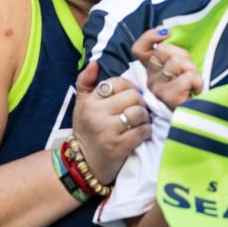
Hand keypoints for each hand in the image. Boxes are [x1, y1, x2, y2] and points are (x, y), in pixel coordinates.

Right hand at [71, 62, 151, 183]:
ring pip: (139, 113)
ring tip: (140, 122)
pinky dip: (146, 132)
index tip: (129, 98)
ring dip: (145, 118)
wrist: (86, 164)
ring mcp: (108, 130)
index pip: (118, 83)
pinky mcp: (119, 146)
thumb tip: (95, 63)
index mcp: (90, 101)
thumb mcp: (81, 105)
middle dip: (139, 103)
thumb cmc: (88, 130)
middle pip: (133, 96)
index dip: (129, 88)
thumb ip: (86, 82)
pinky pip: (142, 131)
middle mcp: (97, 114)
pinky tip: (141, 134)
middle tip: (138, 111)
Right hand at [132, 27, 203, 109]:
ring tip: (193, 81)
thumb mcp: (182, 63)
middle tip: (189, 69)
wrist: (202, 112)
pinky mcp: (169, 98)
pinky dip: (197, 81)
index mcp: (152, 69)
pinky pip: (187, 77)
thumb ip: (172, 49)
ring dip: (192, 69)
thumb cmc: (192, 86)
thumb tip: (164, 30)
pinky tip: (196, 90)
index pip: (139, 49)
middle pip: (162, 50)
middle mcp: (151, 80)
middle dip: (183, 55)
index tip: (166, 32)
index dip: (150, 36)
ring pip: (176, 62)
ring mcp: (158, 90)